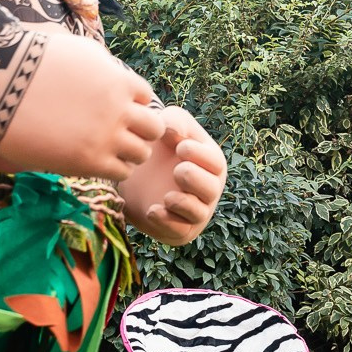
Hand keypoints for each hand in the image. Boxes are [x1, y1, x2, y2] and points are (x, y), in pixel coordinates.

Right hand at [0, 35, 161, 179]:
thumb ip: (104, 65)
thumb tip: (115, 73)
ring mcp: (106, 137)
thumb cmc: (31, 63)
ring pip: (141, 154)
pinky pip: (120, 172)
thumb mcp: (78, 51)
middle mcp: (119, 109)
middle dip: (140, 130)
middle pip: (154, 129)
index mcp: (118, 80)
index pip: (147, 98)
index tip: (115, 109)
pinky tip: (94, 160)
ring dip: (128, 152)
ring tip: (106, 149)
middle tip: (119, 133)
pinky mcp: (89, 161)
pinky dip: (113, 168)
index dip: (133, 104)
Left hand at [124, 107, 227, 245]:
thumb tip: (175, 133)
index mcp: (210, 163)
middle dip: (196, 180)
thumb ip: (174, 121)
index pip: (214, 161)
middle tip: (178, 170)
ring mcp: (196, 210)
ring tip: (167, 197)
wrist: (136, 175)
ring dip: (184, 204)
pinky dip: (167, 222)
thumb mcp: (167, 126)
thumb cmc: (160, 146)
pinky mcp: (179, 229)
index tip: (179, 147)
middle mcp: (208, 188)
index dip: (200, 155)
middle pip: (211, 188)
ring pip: (198, 212)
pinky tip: (152, 211)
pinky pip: (179, 230)